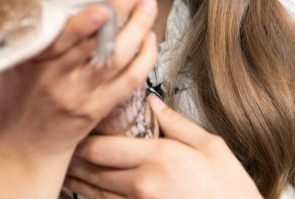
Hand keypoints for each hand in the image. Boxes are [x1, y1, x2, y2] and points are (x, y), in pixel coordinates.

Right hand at [0, 0, 159, 156]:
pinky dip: (144, 57)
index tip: (99, 4)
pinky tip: (149, 36)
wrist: (23, 145)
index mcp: (33, 64)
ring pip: (117, 60)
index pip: (60, 41)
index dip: (81, 25)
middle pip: (96, 44)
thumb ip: (26, 13)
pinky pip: (129, 81)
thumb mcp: (11, 54)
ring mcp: (81, 95)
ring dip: (138, 29)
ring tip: (148, 2)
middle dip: (120, 11)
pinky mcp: (99, 108)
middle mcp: (58, 80)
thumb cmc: (15, 93)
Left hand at [65, 95, 261, 198]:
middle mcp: (143, 186)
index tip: (76, 129)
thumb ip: (178, 124)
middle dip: (73, 158)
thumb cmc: (231, 193)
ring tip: (66, 168)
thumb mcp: (213, 148)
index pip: (102, 146)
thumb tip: (154, 104)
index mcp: (159, 159)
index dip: (82, 138)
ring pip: (93, 193)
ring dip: (77, 180)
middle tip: (63, 146)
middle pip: (90, 170)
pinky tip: (88, 191)